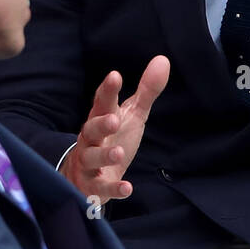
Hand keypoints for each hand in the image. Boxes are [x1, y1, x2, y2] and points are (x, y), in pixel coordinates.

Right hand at [60, 55, 169, 204]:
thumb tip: (163, 60)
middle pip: (91, 130)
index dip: (107, 90)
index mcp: (100, 118)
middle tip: (114, 120)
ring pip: (91, 158)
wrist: (87, 176)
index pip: (102, 102)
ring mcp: (88, 163)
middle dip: (101, 124)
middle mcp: (90, 140)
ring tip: (118, 153)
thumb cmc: (112, 139)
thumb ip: (146, 90)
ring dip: (105, 156)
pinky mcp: (92, 186)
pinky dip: (113, 188)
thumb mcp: (132, 114)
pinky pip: (100, 188)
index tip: (114, 76)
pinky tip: (127, 188)